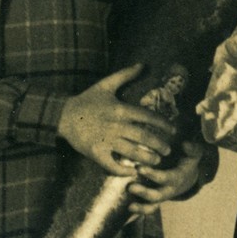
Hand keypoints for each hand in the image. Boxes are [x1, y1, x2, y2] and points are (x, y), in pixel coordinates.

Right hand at [58, 63, 174, 173]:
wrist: (63, 115)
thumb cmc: (87, 100)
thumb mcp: (106, 85)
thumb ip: (125, 75)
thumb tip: (142, 64)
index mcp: (121, 109)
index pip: (148, 117)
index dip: (163, 124)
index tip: (173, 130)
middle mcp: (116, 125)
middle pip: (144, 137)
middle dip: (159, 145)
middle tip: (168, 151)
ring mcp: (106, 140)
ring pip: (132, 152)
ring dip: (147, 159)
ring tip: (156, 162)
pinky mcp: (96, 152)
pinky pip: (112, 165)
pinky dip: (124, 170)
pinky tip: (133, 172)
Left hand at [127, 141, 204, 214]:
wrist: (189, 175)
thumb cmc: (188, 160)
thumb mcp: (194, 154)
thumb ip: (192, 149)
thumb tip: (185, 144)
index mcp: (177, 178)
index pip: (164, 178)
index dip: (152, 175)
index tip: (139, 168)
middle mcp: (169, 190)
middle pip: (157, 195)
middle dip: (144, 192)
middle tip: (130, 187)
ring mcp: (162, 196)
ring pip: (152, 205)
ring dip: (141, 206)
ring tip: (130, 205)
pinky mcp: (155, 200)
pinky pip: (149, 209)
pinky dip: (140, 210)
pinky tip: (130, 208)